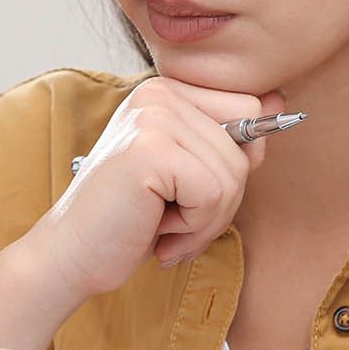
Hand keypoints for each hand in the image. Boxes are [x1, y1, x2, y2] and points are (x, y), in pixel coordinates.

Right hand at [26, 77, 283, 299]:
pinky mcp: (150, 152)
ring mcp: (153, 120)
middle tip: (175, 223)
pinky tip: (158, 234)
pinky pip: (214, 194)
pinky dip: (194, 228)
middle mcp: (158, 94)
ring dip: (206, 221)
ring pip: (233, 174)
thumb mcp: (184, 174)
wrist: (68, 258)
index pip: (248, 109)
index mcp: (165, 92)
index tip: (188, 193)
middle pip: (246, 143)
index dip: (235, 162)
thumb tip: (280, 102)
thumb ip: (227, 138)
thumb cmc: (125, 223)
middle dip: (221, 199)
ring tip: (164, 231)